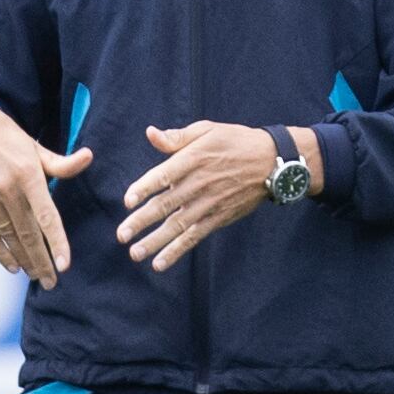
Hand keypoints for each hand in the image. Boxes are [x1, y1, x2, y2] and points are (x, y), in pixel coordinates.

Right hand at [0, 105, 93, 289]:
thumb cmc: (6, 136)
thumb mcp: (35, 146)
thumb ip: (61, 163)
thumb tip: (88, 157)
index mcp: (28, 175)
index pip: (47, 216)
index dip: (57, 242)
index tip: (65, 264)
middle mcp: (6, 188)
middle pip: (28, 234)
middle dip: (42, 261)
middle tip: (52, 282)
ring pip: (8, 237)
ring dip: (23, 260)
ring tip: (36, 276)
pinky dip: (0, 252)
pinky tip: (12, 266)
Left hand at [120, 121, 314, 272]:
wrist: (271, 162)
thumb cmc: (235, 142)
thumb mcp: (207, 130)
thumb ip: (176, 137)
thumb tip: (150, 133)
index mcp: (192, 159)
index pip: (163, 176)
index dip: (144, 188)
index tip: (127, 201)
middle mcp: (199, 183)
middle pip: (166, 205)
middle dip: (141, 221)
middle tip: (122, 235)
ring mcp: (209, 203)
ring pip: (177, 226)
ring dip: (155, 241)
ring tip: (135, 253)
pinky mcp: (218, 218)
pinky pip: (194, 237)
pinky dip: (177, 250)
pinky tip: (160, 263)